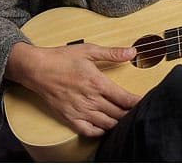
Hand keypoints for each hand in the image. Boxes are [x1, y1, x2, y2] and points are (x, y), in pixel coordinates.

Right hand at [6, 42, 140, 136]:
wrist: (36, 69)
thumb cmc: (61, 58)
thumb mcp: (89, 50)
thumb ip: (112, 53)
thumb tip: (132, 52)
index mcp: (97, 83)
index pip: (124, 98)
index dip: (137, 102)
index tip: (145, 101)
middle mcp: (90, 100)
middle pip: (118, 113)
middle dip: (130, 112)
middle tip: (138, 110)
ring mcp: (79, 111)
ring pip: (107, 124)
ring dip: (118, 122)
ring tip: (124, 117)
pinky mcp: (69, 117)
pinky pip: (89, 131)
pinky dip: (100, 131)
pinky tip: (105, 125)